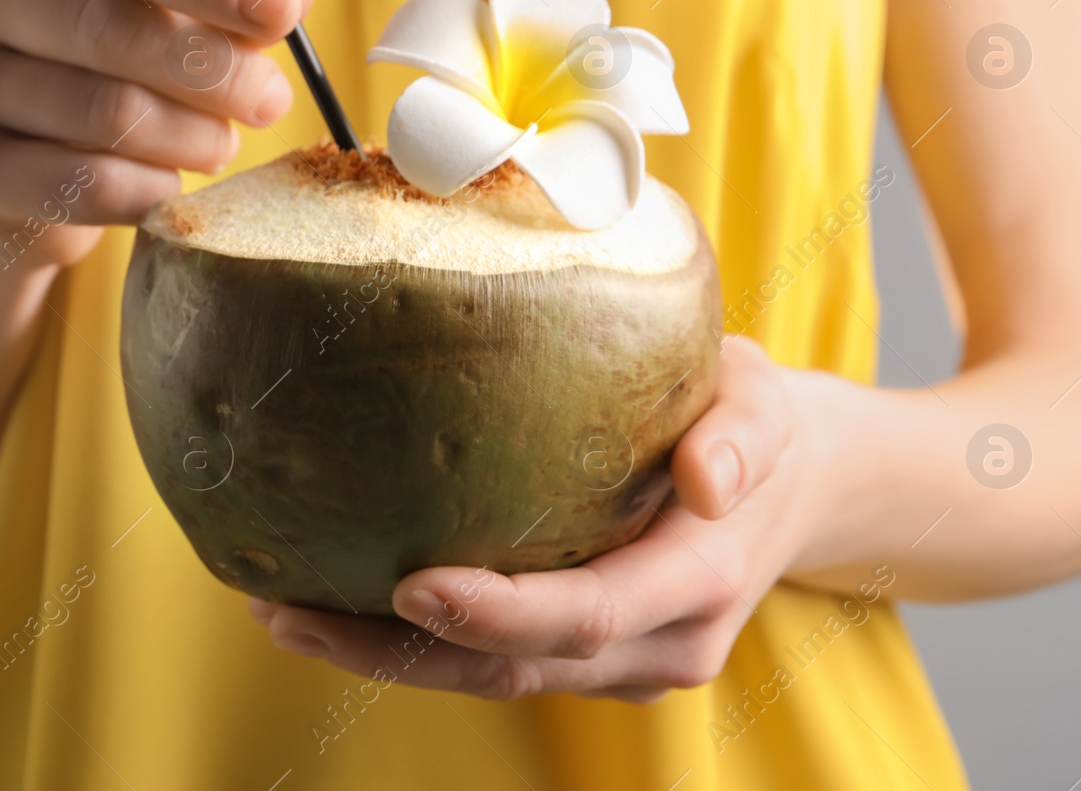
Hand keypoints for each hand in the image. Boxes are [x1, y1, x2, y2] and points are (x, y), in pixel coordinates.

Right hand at [0, 0, 310, 265]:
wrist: (10, 179)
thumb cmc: (98, 72)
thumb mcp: (158, 15)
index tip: (283, 12)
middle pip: (109, 26)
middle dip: (212, 68)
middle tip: (271, 100)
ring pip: (104, 110)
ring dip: (190, 136)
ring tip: (221, 147)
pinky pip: (81, 183)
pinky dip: (148, 189)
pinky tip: (168, 188)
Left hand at [251, 337, 841, 702]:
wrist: (796, 485)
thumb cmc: (757, 424)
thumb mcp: (764, 401)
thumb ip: (743, 437)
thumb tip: (706, 479)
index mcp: (698, 579)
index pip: (589, 616)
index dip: (500, 614)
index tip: (410, 586)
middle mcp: (662, 642)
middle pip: (518, 667)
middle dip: (399, 652)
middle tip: (289, 612)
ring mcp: (625, 663)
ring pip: (495, 679)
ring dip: (388, 658)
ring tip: (284, 612)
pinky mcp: (593, 658)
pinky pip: (499, 663)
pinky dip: (417, 645)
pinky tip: (339, 603)